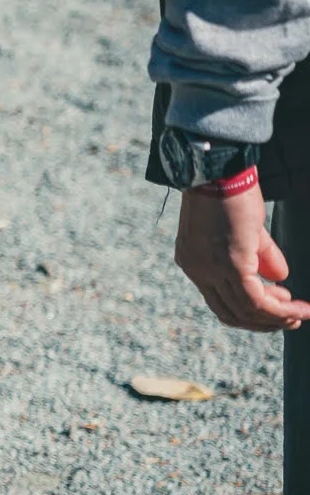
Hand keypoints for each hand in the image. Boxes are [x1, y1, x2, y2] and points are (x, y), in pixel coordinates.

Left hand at [174, 183, 309, 330]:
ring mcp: (211, 270)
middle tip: (292, 319)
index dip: (251, 311)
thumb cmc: (231, 193)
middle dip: (264, 322)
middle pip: (231, 314)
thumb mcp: (247, 230)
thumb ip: (261, 256)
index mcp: (194, 264)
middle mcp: (198, 272)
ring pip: (246, 311)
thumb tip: (281, 277)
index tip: (280, 303)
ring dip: (277, 317)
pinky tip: (296, 307)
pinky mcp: (230, 265)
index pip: (220, 302)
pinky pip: (255, 300)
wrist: (218, 172)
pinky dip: (278, 309)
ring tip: (299, 315)